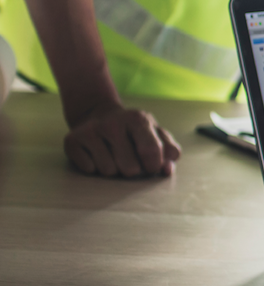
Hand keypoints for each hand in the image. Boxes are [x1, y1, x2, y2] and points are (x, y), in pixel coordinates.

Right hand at [64, 104, 180, 176]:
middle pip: (130, 168)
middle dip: (133, 170)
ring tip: (112, 154)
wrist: (98, 114)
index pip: (152, 152)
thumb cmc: (134, 131)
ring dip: (113, 169)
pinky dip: (94, 167)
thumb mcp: (156, 134)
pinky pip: (89, 169)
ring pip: (108, 171)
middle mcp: (113, 122)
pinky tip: (96, 154)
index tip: (151, 164)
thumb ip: (169, 151)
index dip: (154, 166)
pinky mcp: (72, 140)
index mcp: (138, 119)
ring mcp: (91, 130)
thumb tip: (167, 169)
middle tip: (129, 158)